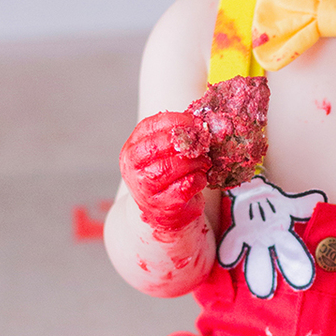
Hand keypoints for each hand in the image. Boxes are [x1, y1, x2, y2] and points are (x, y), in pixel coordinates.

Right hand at [119, 112, 209, 236]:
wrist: (159, 214)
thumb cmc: (164, 177)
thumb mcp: (161, 154)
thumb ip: (173, 138)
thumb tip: (200, 123)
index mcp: (131, 150)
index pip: (149, 127)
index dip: (174, 121)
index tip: (194, 122)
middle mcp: (134, 170)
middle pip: (157, 146)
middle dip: (184, 140)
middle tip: (202, 141)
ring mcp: (146, 190)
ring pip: (170, 166)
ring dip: (193, 160)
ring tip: (204, 160)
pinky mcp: (163, 207)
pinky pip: (184, 187)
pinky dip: (197, 179)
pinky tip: (200, 178)